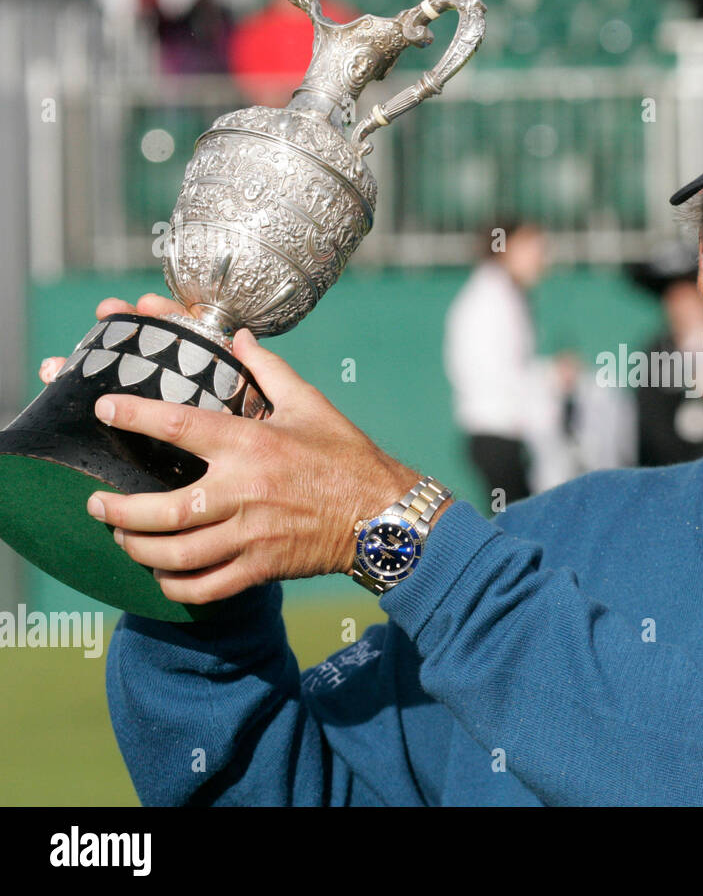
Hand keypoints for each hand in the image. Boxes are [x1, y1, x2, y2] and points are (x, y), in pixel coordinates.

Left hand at [42, 297, 426, 604]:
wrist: (385, 513)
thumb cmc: (347, 456)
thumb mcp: (311, 405)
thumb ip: (269, 371)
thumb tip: (240, 337)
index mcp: (253, 444)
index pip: (179, 426)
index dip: (134, 416)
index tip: (105, 408)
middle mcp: (246, 491)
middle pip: (164, 511)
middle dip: (118, 510)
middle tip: (96, 501)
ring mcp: (253, 534)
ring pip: (177, 554)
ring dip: (138, 548)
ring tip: (120, 536)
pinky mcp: (263, 566)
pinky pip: (206, 586)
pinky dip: (175, 585)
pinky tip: (161, 574)